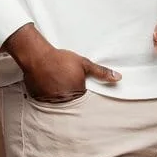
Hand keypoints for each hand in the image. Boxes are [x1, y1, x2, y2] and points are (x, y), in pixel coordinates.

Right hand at [3, 24, 120, 102]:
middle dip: (68, 89)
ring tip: (54, 79)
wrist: (37, 56)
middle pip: (70, 99)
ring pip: (58, 100)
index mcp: (78, 92)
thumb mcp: (84, 63)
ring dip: (57, 92)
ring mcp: (52, 100)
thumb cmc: (61, 59)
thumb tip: (118, 78)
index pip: (82, 95)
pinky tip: (46, 83)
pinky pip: (46, 100)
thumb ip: (101, 72)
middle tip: (62, 77)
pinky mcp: (40, 99)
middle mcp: (65, 99)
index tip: (72, 78)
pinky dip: (47, 93)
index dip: (78, 85)